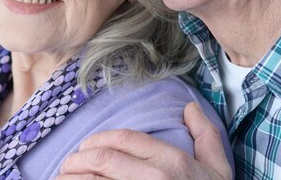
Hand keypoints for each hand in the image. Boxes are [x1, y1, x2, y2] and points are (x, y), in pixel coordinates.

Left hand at [56, 102, 231, 179]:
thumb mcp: (219, 171)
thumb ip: (206, 136)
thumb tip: (189, 107)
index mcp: (174, 162)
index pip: (124, 138)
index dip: (98, 139)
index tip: (86, 146)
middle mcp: (155, 178)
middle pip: (102, 158)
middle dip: (78, 158)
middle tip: (68, 163)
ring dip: (70, 177)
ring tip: (62, 177)